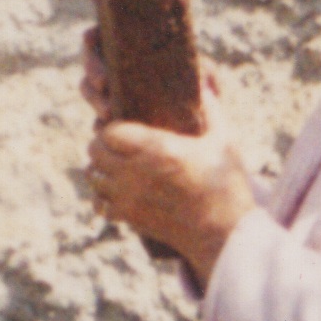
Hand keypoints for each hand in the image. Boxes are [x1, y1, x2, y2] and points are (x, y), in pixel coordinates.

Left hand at [89, 103, 254, 283]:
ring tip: (117, 165)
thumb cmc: (227, 185)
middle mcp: (135, 173)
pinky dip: (103, 197)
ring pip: (92, 177)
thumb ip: (212, 110)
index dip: (114, 126)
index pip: (110, 130)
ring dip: (100, 168)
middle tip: (119, 143)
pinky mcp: (130, 219)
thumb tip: (205, 85)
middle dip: (103, 144)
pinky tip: (119, 191)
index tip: (126, 126)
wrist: (224, 234)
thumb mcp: (224, 142)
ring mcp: (129, 198)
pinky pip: (99, 205)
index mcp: (156, 149)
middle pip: (95, 151)